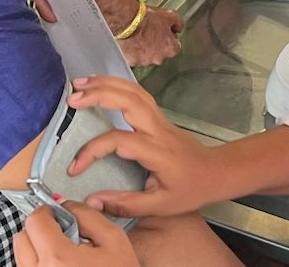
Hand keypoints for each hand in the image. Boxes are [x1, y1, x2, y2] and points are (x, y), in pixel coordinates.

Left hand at [14, 201, 138, 266]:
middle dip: (40, 231)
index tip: (57, 215)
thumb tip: (64, 205)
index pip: (35, 221)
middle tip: (62, 236)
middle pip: (22, 238)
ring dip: (38, 249)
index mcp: (58, 258)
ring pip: (22, 256)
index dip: (48, 212)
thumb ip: (87, 216)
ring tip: (63, 257)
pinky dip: (39, 265)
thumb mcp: (114, 240)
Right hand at [67, 77, 226, 218]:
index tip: (74, 168)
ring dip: (106, 83)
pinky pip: (137, 93)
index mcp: (156, 150)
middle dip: (99, 95)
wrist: (216, 172)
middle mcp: (157, 128)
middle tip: (72, 99)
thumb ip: (125, 204)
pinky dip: (117, 84)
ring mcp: (159, 118)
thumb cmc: (190, 189)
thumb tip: (92, 201)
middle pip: (128, 100)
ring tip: (79, 84)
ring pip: (133, 90)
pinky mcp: (158, 116)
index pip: (118, 140)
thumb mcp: (160, 206)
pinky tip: (100, 84)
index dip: (92, 151)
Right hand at [115, 5, 183, 67]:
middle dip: (156, 44)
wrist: (127, 21)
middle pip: (160, 53)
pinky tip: (131, 41)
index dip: (169, 37)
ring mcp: (144, 61)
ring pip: (146, 56)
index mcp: (170, 49)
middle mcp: (158, 59)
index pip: (175, 46)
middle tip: (150, 33)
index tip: (164, 32)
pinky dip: (132, 51)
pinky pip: (134, 57)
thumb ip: (178, 23)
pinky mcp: (131, 61)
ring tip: (139, 36)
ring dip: (144, 48)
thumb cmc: (147, 19)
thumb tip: (179, 27)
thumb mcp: (170, 15)